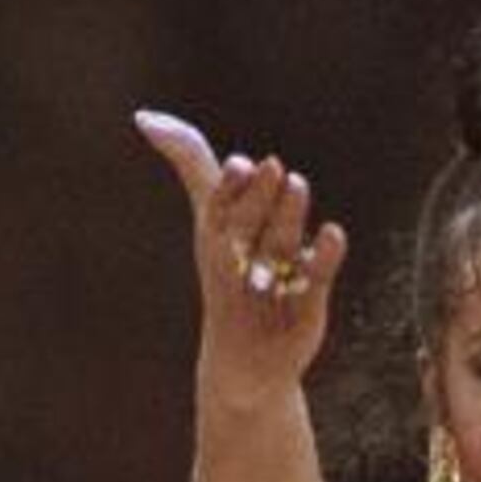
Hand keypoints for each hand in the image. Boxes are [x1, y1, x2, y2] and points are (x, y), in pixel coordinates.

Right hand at [133, 109, 350, 409]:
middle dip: (259, 198)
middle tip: (273, 167)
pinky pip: (314, 279)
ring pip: (280, 247)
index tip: (239, 165)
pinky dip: (324, 257)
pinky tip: (334, 233)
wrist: (245, 364)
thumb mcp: (210, 219)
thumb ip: (191, 166)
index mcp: (215, 240)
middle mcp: (239, 262)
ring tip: (297, 183)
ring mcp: (273, 285)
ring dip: (288, 215)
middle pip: (248, 226)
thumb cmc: (229, 277)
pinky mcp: (304, 306)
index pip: (218, 210)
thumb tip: (146, 117)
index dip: (230, 189)